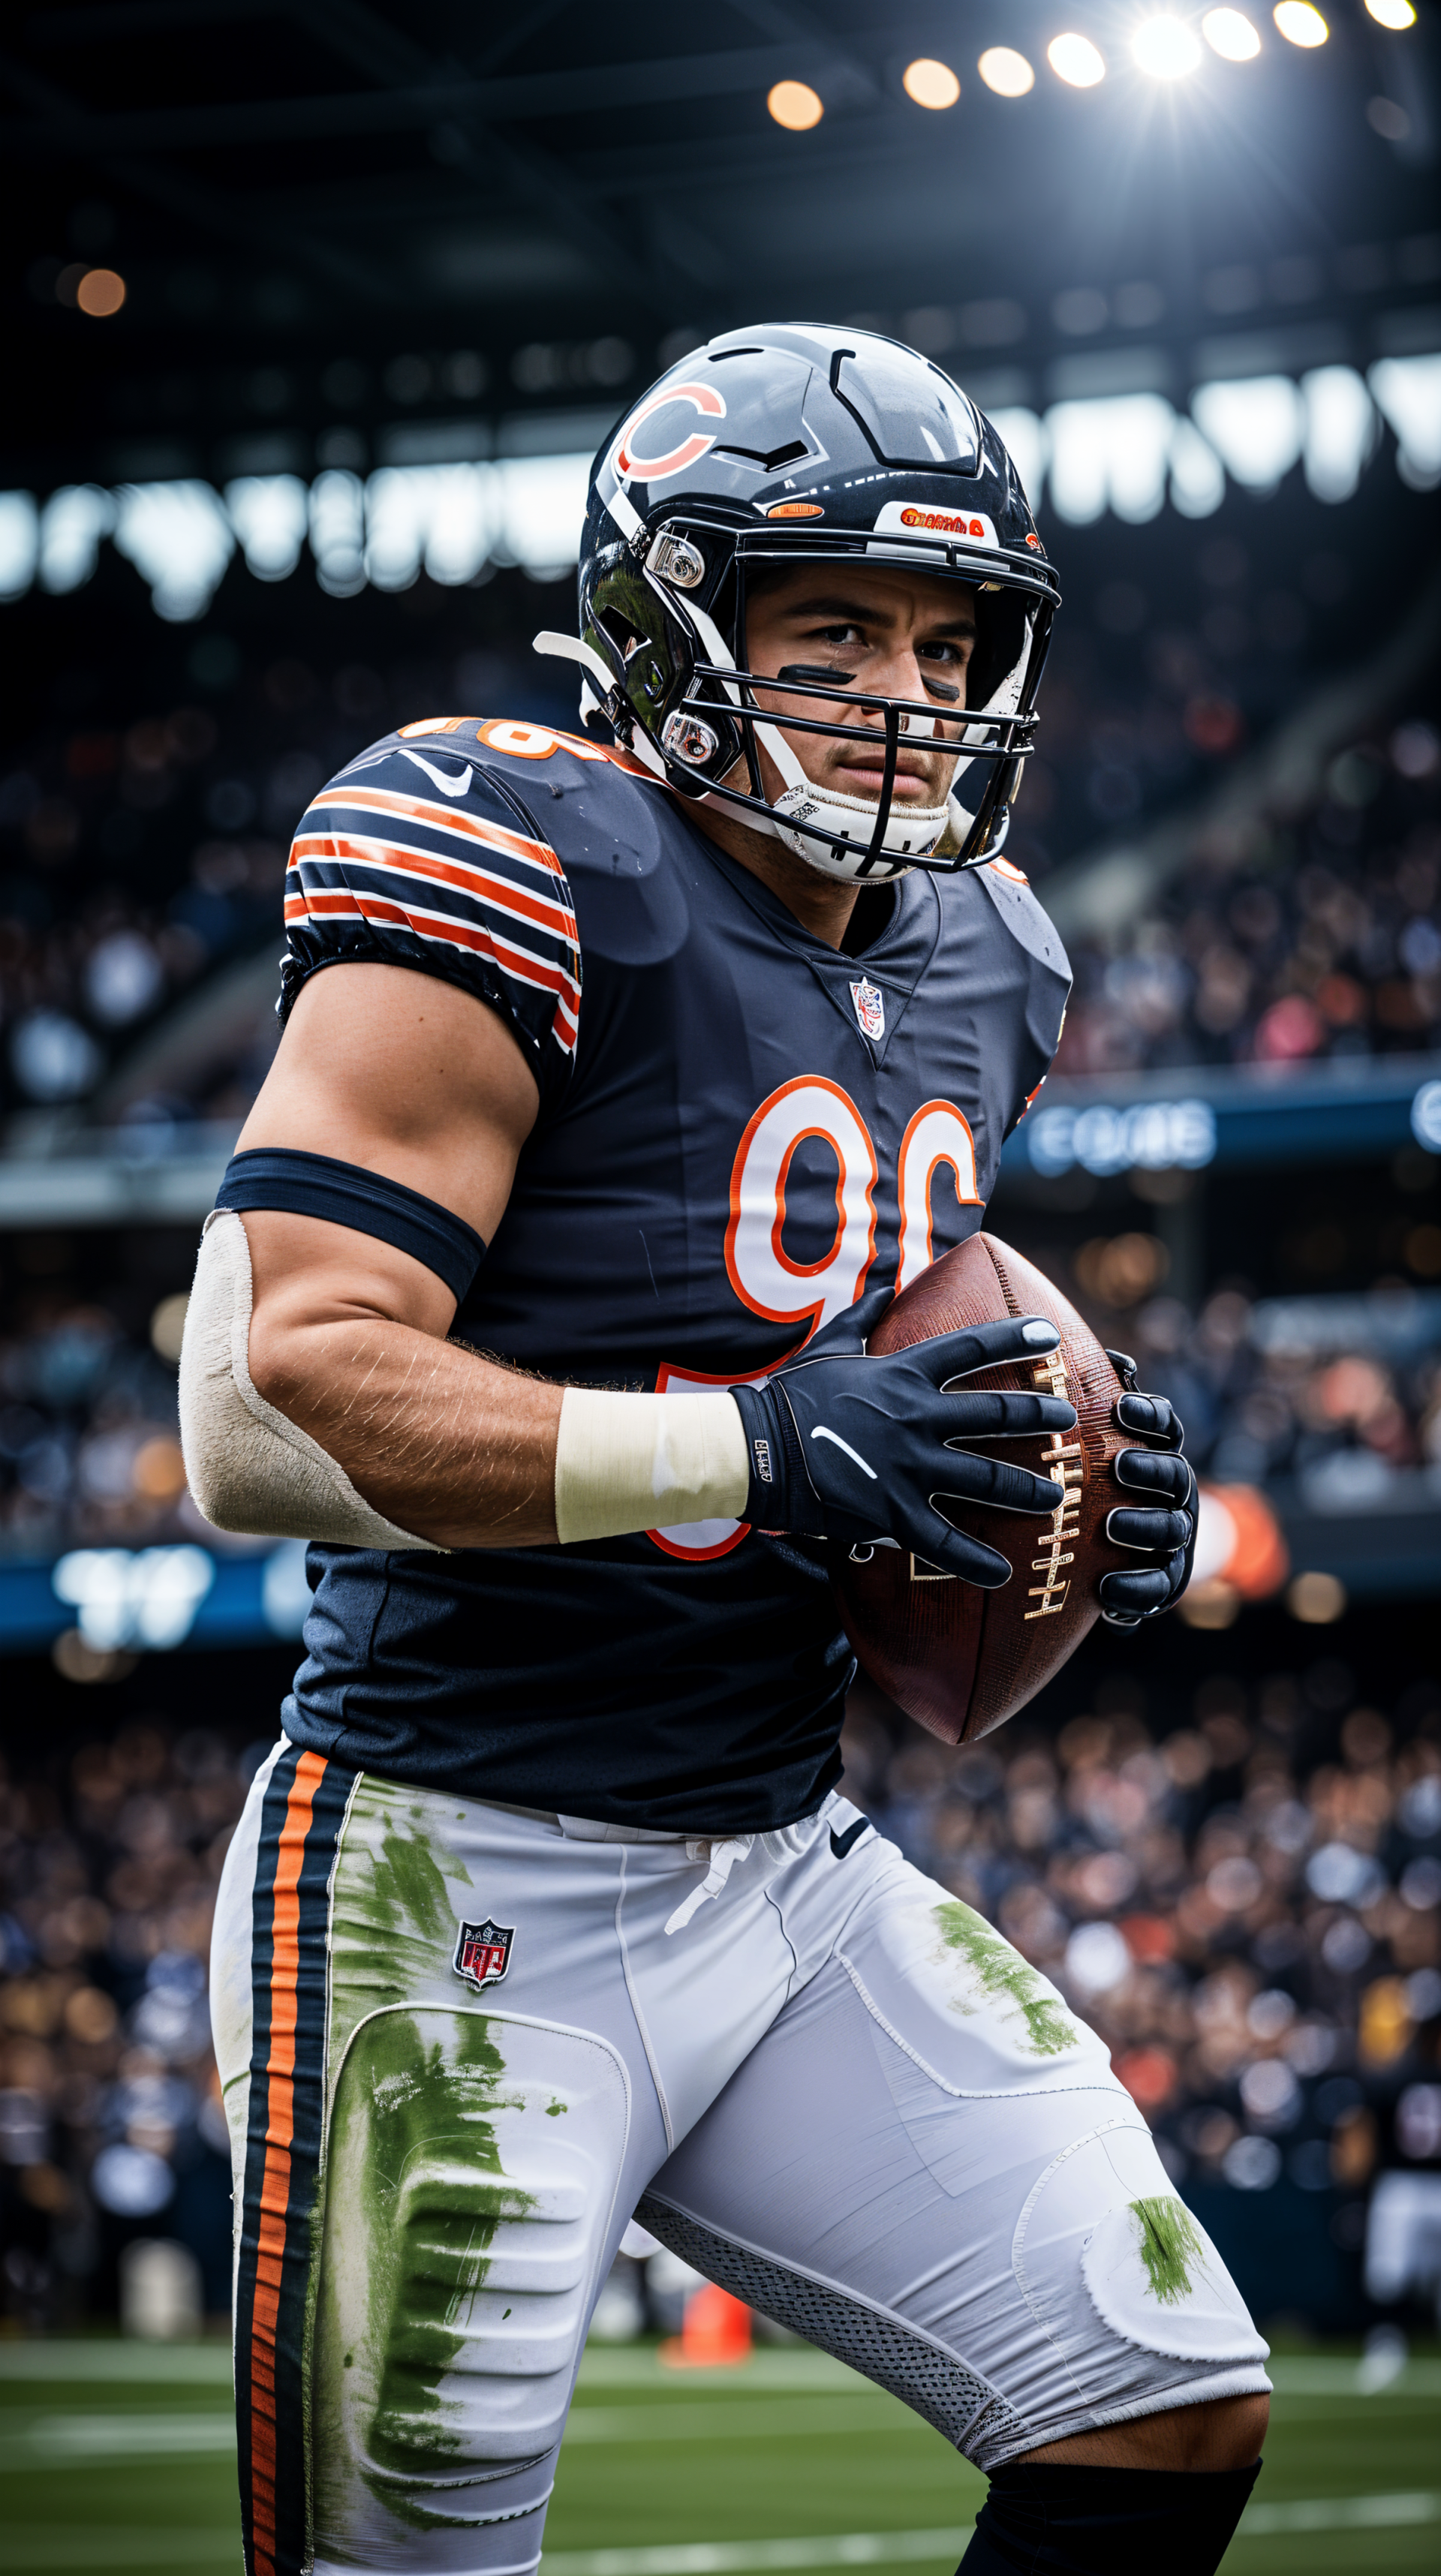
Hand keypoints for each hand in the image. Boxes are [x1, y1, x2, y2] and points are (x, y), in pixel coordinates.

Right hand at [731, 1287, 1077, 1586]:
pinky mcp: (890, 1511)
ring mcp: (906, 1467)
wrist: (753, 1448)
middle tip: (1068, 1422)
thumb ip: (863, 1315)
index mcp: (902, 1374)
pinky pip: (942, 1543)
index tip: (1051, 1336)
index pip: (971, 1348)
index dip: (1015, 1339)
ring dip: (1026, 1490)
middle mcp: (915, 1418)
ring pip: (983, 1480)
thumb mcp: (828, 1345)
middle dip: (1037, 1418)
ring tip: (1056, 1497)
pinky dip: (975, 1562)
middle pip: (993, 1416)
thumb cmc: (789, 1396)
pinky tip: (1004, 1575)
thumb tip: (886, 1282)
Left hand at [1098, 1350, 1196, 1627]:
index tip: (1120, 1406)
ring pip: (1172, 1529)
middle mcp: (1173, 1493)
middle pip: (1175, 1475)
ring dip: (1144, 1525)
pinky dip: (1135, 1587)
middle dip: (1151, 1468)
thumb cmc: (1081, 1485)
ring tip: (1110, 1525)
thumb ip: (1084, 1404)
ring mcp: (1173, 1537)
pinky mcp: (1164, 1580)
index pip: (1164, 1426)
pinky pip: (1158, 1586)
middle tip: (1120, 1465)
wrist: (1090, 1559)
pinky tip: (1105, 1588)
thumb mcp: (1076, 1446)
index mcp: (1156, 1453)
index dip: (1148, 1415)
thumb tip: (1087, 1356)